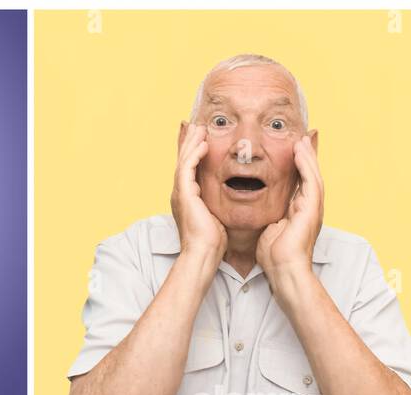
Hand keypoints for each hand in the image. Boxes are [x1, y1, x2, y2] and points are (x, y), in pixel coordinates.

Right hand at [171, 122, 226, 260]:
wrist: (203, 254)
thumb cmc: (213, 243)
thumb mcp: (216, 217)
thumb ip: (217, 204)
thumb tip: (230, 199)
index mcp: (187, 198)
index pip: (188, 169)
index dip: (192, 153)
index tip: (199, 139)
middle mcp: (180, 194)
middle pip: (183, 160)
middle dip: (189, 142)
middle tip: (195, 125)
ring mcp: (180, 193)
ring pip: (184, 160)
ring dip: (191, 142)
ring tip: (199, 128)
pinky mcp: (184, 194)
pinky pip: (187, 167)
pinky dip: (194, 154)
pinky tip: (203, 143)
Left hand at [257, 134, 322, 280]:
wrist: (284, 270)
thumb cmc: (274, 257)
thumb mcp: (269, 229)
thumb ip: (270, 217)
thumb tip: (263, 213)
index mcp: (299, 212)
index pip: (299, 183)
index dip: (297, 167)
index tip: (292, 151)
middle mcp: (309, 208)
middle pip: (310, 176)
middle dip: (306, 157)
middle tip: (302, 138)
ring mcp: (313, 208)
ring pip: (313, 175)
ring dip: (308, 156)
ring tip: (302, 140)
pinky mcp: (312, 209)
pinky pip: (311, 181)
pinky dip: (307, 165)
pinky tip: (301, 151)